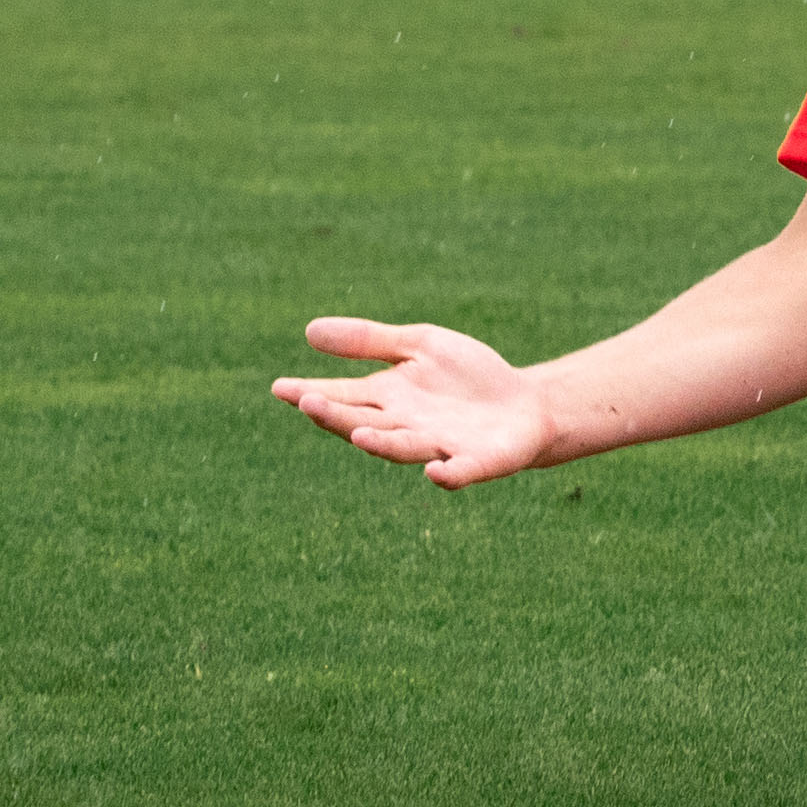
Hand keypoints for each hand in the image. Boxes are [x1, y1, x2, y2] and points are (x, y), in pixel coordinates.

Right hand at [270, 316, 556, 487]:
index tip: (280, 387)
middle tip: (308, 405)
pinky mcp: (478, 462)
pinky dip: (449, 475)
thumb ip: (370, 341)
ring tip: (362, 434)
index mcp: (389, 398)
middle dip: (338, 417)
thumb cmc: (467, 377)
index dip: (312, 394)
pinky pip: (460, 472)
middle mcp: (406, 427)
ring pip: (404, 449)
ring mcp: (440, 446)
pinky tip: (436, 471)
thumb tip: (309, 331)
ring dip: (383, 444)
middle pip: (364, 424)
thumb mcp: (420, 345)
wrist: (526, 404)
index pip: (343, 397)